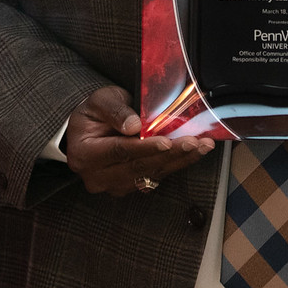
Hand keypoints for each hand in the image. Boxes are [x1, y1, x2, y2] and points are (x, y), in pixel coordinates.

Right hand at [65, 86, 212, 194]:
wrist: (89, 131)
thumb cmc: (94, 113)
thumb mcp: (99, 101)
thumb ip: (114, 110)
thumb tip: (133, 126)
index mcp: (85, 154)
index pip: (119, 151)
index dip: (144, 147)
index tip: (167, 142)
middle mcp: (98, 176)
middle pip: (139, 166)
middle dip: (171, 154)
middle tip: (195, 142)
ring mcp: (114, 185)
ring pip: (151, 174)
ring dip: (180, 160)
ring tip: (202, 146)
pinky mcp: (130, 187)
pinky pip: (156, 177)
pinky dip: (176, 165)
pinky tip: (193, 153)